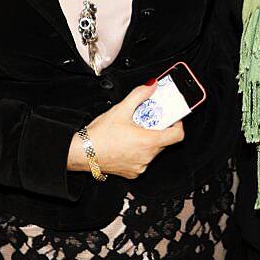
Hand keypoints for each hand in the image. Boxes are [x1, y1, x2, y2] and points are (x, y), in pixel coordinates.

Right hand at [68, 83, 183, 179]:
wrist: (81, 153)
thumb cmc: (99, 135)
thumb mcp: (121, 109)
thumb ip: (140, 94)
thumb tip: (152, 85)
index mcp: (148, 142)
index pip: (177, 135)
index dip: (177, 124)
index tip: (172, 118)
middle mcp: (147, 157)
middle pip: (164, 141)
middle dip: (157, 129)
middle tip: (146, 119)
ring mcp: (140, 166)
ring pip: (153, 151)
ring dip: (147, 140)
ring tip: (133, 131)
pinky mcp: (133, 173)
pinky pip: (143, 160)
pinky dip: (139, 151)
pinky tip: (126, 143)